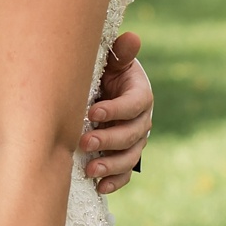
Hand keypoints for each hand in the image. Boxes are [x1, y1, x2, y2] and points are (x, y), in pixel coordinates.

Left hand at [81, 30, 151, 194]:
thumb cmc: (103, 72)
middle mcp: (141, 119)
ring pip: (130, 156)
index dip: (116, 109)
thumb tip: (132, 38)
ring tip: (89, 170)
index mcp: (140, 94)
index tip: (92, 112)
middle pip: (132, 134)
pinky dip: (114, 182)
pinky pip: (126, 173)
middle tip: (84, 142)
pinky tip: (99, 187)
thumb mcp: (111, 60)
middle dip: (109, 139)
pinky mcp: (125, 156)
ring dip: (111, 165)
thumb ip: (120, 53)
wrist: (99, 90)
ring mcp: (135, 140)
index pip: (135, 104)